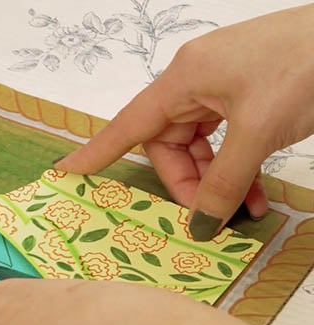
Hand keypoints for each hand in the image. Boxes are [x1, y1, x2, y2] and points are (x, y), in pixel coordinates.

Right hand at [56, 5, 313, 240]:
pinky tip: (256, 190)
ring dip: (217, 179)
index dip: (97, 151)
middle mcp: (195, 80)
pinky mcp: (246, 90)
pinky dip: (236, 165)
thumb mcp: (260, 129)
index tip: (68, 172)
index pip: (129, 124)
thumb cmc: (308, 65)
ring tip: (246, 207)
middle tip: (211, 215)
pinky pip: (226, 137)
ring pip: (199, 145)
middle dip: (188, 182)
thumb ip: (226, 181)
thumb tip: (202, 224)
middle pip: (168, 144)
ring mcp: (221, 84)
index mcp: (185, 78)